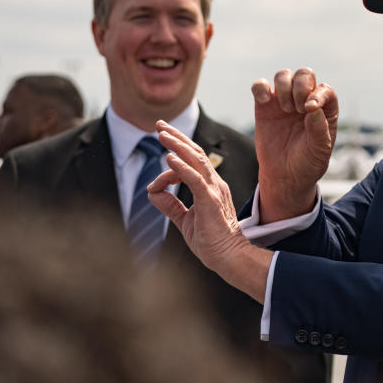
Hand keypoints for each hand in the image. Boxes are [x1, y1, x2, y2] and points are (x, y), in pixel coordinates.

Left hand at [148, 120, 272, 301]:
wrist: (229, 257)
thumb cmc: (211, 241)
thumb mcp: (184, 220)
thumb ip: (170, 204)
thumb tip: (153, 191)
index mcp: (210, 187)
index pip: (191, 163)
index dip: (172, 159)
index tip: (158, 164)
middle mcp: (214, 184)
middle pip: (195, 153)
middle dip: (177, 137)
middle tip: (160, 125)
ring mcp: (214, 191)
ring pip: (195, 160)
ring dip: (177, 145)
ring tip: (162, 134)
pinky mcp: (210, 201)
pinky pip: (195, 179)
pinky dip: (182, 167)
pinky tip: (169, 158)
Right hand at [251, 67, 338, 221]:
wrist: (285, 176)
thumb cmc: (307, 163)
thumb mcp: (319, 150)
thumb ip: (319, 129)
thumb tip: (313, 107)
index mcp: (325, 109)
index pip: (325, 90)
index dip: (317, 94)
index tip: (308, 110)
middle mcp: (305, 100)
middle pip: (305, 74)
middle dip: (301, 87)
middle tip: (298, 110)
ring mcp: (284, 101)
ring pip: (283, 75)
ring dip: (284, 87)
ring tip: (285, 110)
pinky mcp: (264, 106)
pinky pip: (260, 86)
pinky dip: (260, 87)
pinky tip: (264, 101)